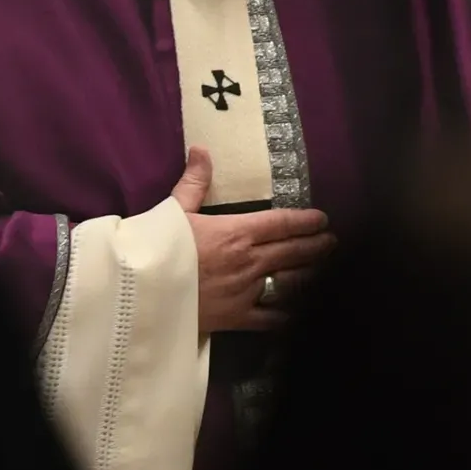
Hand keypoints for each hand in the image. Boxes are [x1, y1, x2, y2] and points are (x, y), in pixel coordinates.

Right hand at [170, 147, 333, 333]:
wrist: (137, 294)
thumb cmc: (155, 248)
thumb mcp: (174, 211)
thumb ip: (194, 182)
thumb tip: (202, 150)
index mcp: (236, 232)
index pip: (282, 223)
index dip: (306, 221)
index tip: (323, 219)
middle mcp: (249, 262)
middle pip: (293, 252)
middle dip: (316, 246)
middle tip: (333, 242)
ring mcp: (246, 292)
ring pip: (290, 283)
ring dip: (310, 276)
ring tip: (323, 271)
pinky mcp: (237, 318)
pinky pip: (271, 317)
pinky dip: (288, 314)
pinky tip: (300, 312)